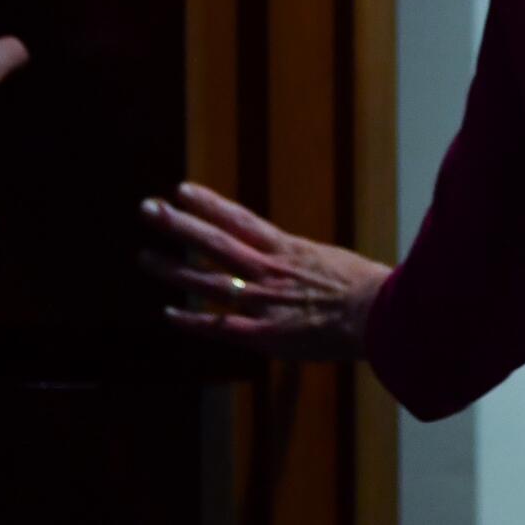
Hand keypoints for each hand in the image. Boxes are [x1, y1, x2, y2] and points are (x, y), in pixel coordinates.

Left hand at [138, 181, 391, 360]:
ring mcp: (263, 301)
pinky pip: (220, 326)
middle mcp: (269, 269)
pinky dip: (192, 320)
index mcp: (287, 248)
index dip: (208, 203)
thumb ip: (299, 259)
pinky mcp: (264, 334)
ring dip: (174, 269)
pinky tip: (167, 313)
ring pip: (209, 281)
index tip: (181, 190)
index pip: (239, 219)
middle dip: (178, 225)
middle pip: (215, 242)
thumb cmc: (364, 288)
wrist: (381, 316)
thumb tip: (285, 256)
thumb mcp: (328, 260)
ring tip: (144, 257)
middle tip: (147, 209)